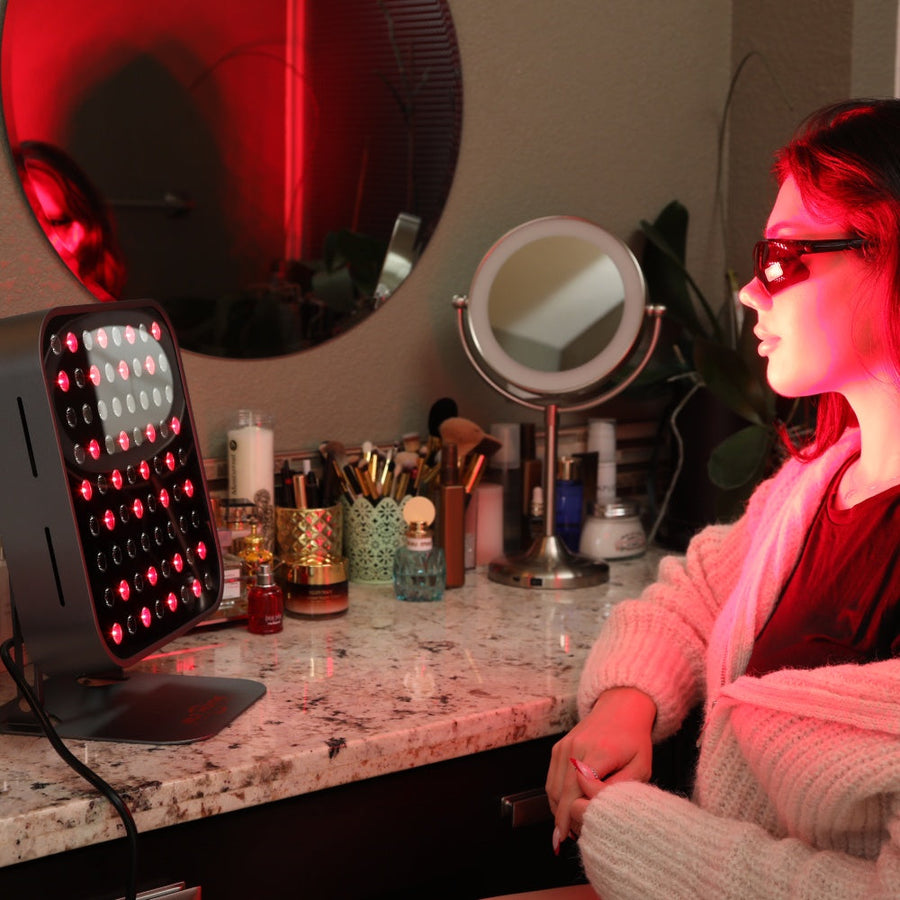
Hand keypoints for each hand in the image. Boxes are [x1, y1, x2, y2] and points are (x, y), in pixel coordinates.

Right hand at [546, 686, 655, 850]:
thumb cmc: (634, 740)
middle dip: (561, 818)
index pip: (576, 788)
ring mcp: (564, 746)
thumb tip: (597, 805)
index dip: (570, 814)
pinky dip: (556, 797)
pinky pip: (551, 778)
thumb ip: (621, 787)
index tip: (568, 836)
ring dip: (557, 809)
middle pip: (560, 791)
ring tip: (570, 826)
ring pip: (552, 787)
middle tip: (568, 839)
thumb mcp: (640, 766)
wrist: (620, 709)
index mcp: (598, 751)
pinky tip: (567, 808)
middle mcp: (576, 747)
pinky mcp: (558, 748)